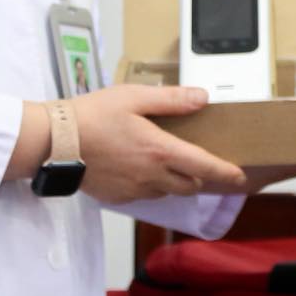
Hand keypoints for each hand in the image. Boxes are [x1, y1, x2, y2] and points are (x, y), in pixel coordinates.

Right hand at [69, 83, 246, 202]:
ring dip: (176, 180)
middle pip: (190, 185)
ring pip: (168, 191)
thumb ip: (172, 100)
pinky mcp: (119, 197)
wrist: (55, 142)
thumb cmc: (92, 116)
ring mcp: (135, 190)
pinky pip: (146, 195)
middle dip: (201, 176)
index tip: (240, 176)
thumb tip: (202, 98)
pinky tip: (140, 167)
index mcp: (160, 151)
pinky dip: (152, 184)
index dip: (226, 173)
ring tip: (167, 161)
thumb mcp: (134, 97)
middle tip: (201, 162)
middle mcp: (152, 176)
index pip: (205, 167)